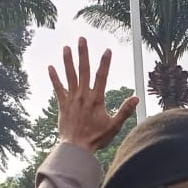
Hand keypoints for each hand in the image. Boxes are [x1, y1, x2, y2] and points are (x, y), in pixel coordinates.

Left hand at [49, 39, 137, 153]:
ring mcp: (71, 98)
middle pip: (84, 70)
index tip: (107, 50)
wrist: (76, 147)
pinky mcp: (62, 104)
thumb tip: (136, 98)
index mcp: (96, 99)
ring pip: (69, 75)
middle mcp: (83, 95)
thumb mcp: (114, 126)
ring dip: (68, 60)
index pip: (102, 76)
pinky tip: (51, 67)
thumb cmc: (96, 138)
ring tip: (66, 47)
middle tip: (82, 39)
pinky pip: (57, 88)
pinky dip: (54, 78)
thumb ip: (125, 111)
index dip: (105, 62)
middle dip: (83, 53)